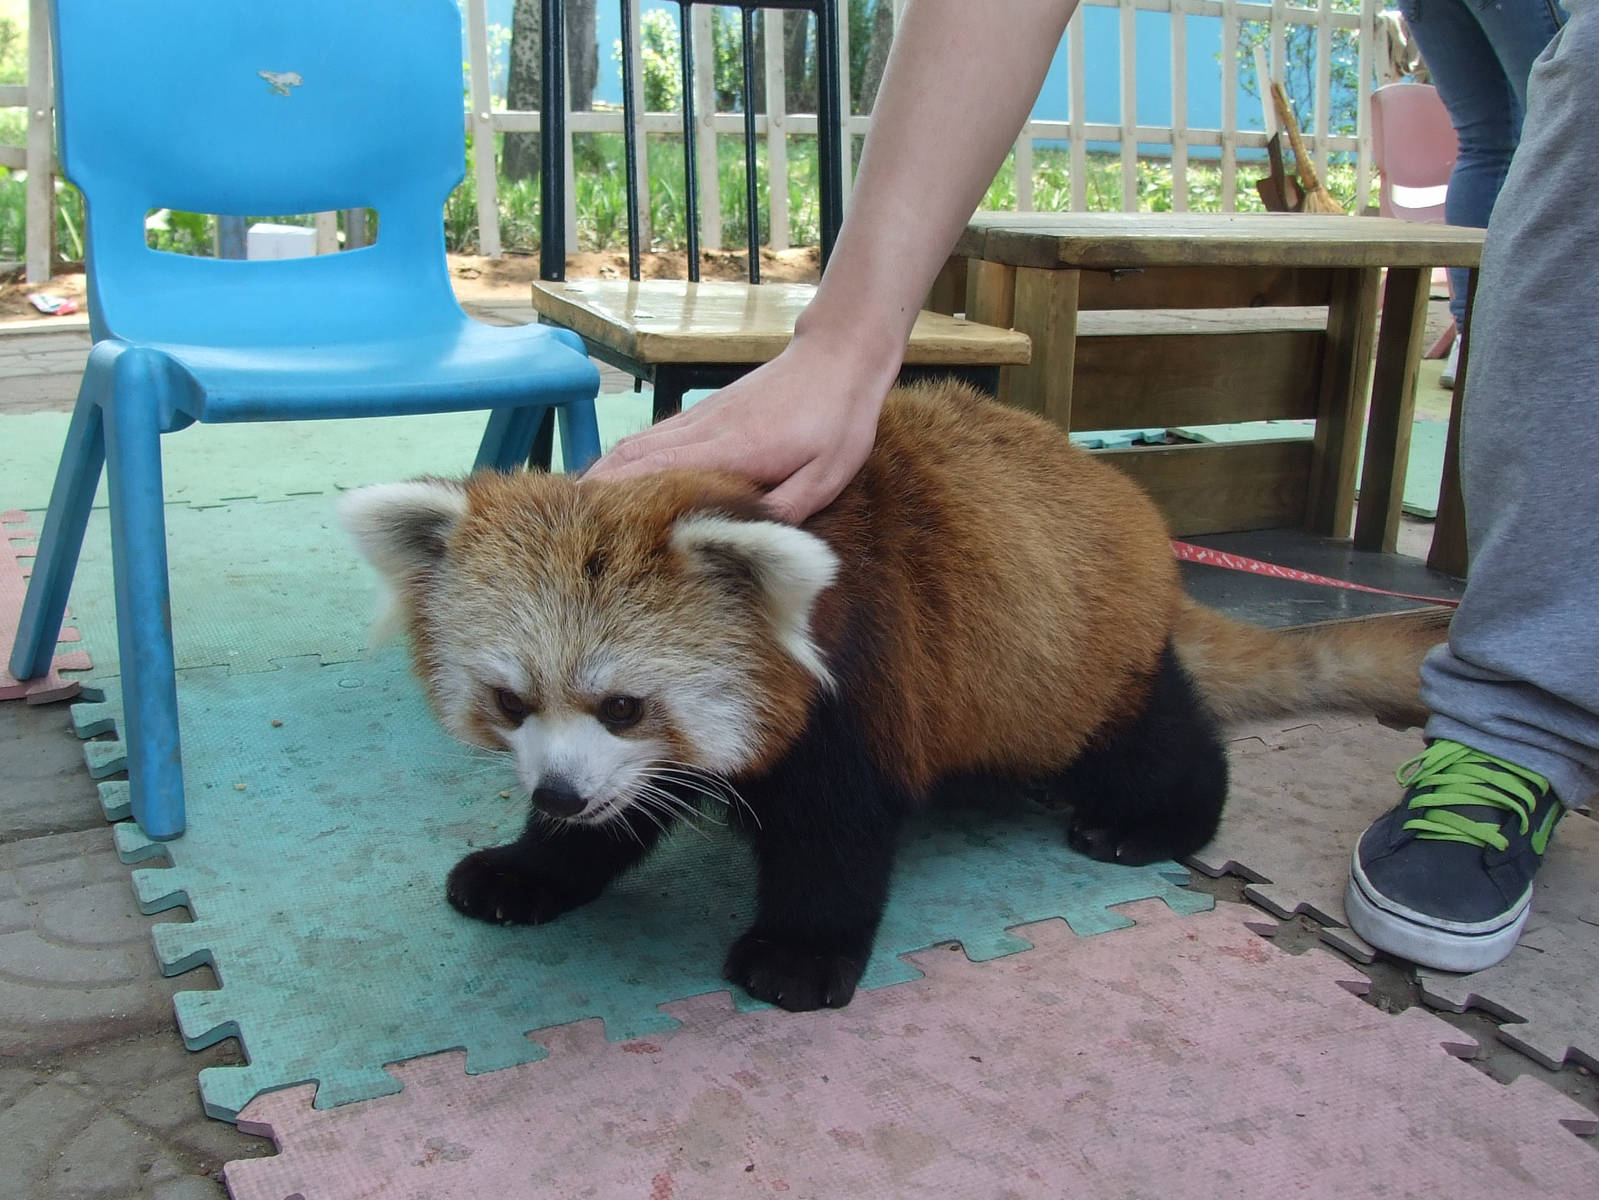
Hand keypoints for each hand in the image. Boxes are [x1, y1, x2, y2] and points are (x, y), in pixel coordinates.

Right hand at [582, 330, 897, 523]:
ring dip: (604, 475)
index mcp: (728, 450)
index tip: (587, 529)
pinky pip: (651, 438)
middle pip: (630, 459)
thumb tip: (747, 544)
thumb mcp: (825, 475)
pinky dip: (624, 459)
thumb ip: (786, 511)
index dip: (617, 501)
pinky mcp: (703, 413)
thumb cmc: (836, 419)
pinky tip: (613, 479)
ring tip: (577, 510)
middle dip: (594, 493)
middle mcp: (701, 431)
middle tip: (567, 529)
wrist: (836, 358)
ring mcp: (698, 418)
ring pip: (634, 446)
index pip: (655, 475)